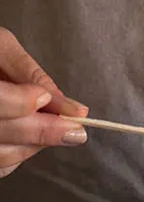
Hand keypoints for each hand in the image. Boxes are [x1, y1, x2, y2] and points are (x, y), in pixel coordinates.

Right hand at [0, 28, 88, 178]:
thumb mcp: (0, 46)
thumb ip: (29, 72)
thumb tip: (68, 106)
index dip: (20, 102)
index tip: (44, 96)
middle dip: (42, 131)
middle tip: (77, 129)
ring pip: (0, 156)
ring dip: (34, 144)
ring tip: (57, 129)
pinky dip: (20, 155)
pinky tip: (31, 138)